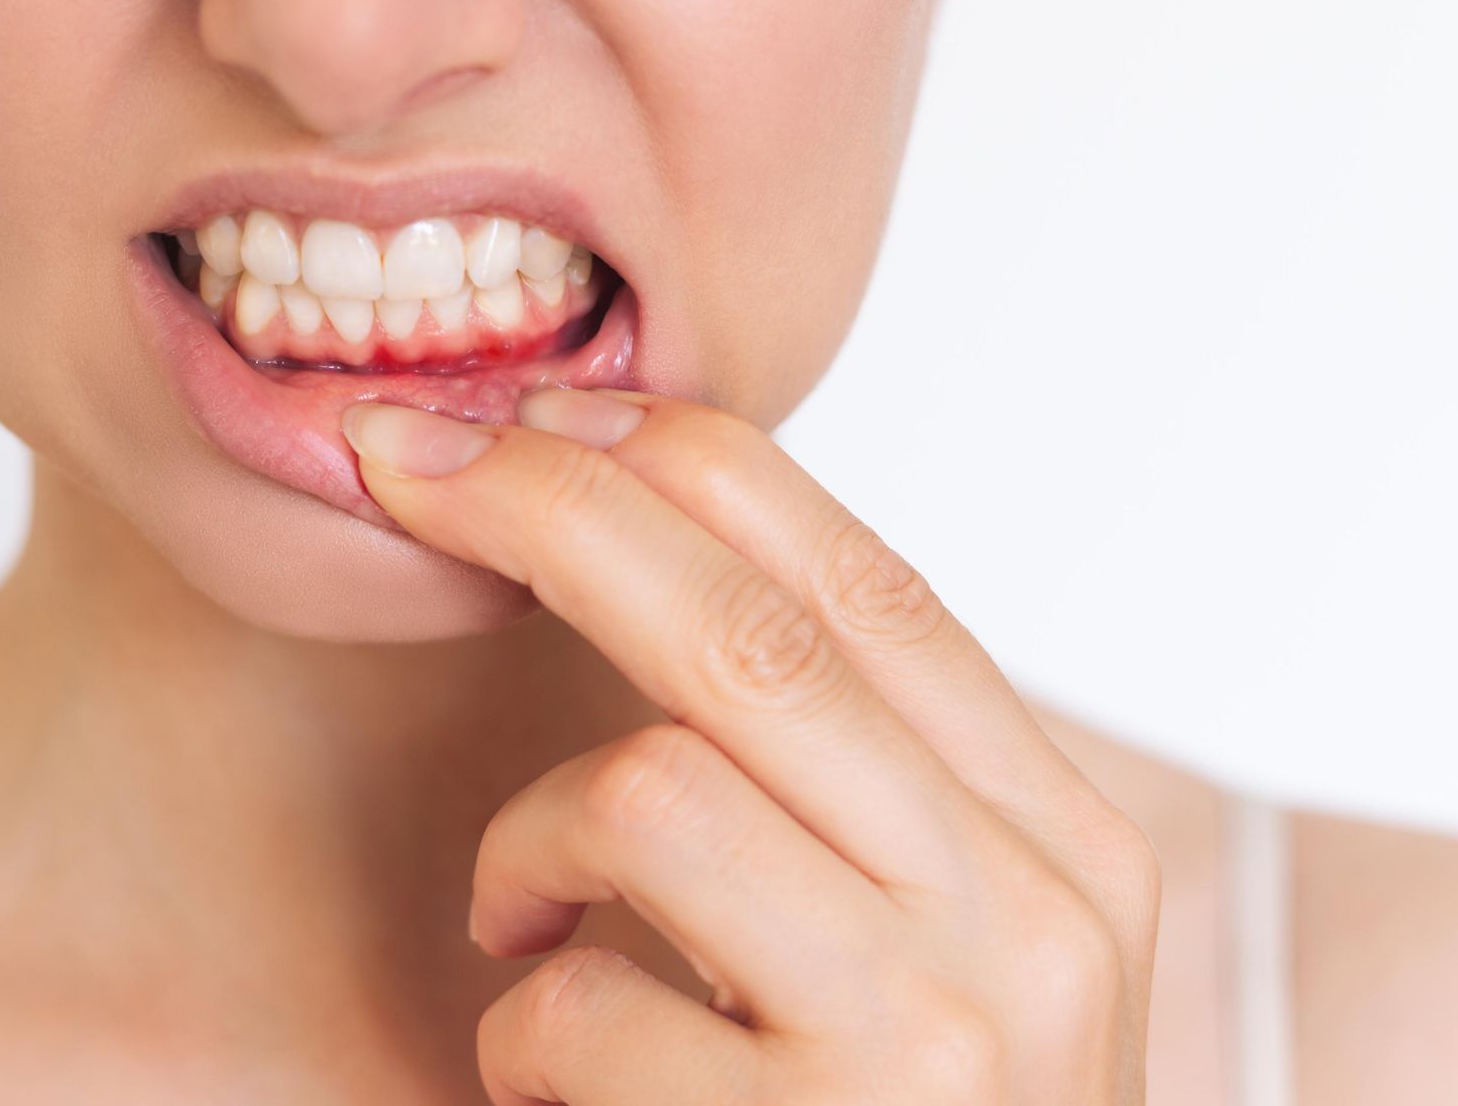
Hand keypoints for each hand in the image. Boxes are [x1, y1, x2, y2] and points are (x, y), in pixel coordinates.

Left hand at [342, 390, 1159, 1104]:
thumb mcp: (939, 943)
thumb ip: (850, 788)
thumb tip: (650, 555)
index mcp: (1059, 840)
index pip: (861, 579)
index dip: (674, 466)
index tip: (529, 419)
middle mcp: (1034, 916)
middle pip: (748, 628)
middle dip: (542, 508)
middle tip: (398, 460)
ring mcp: (941, 1038)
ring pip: (645, 788)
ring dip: (530, 849)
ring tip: (532, 936)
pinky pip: (582, 1005)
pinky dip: (527, 1031)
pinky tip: (568, 1088)